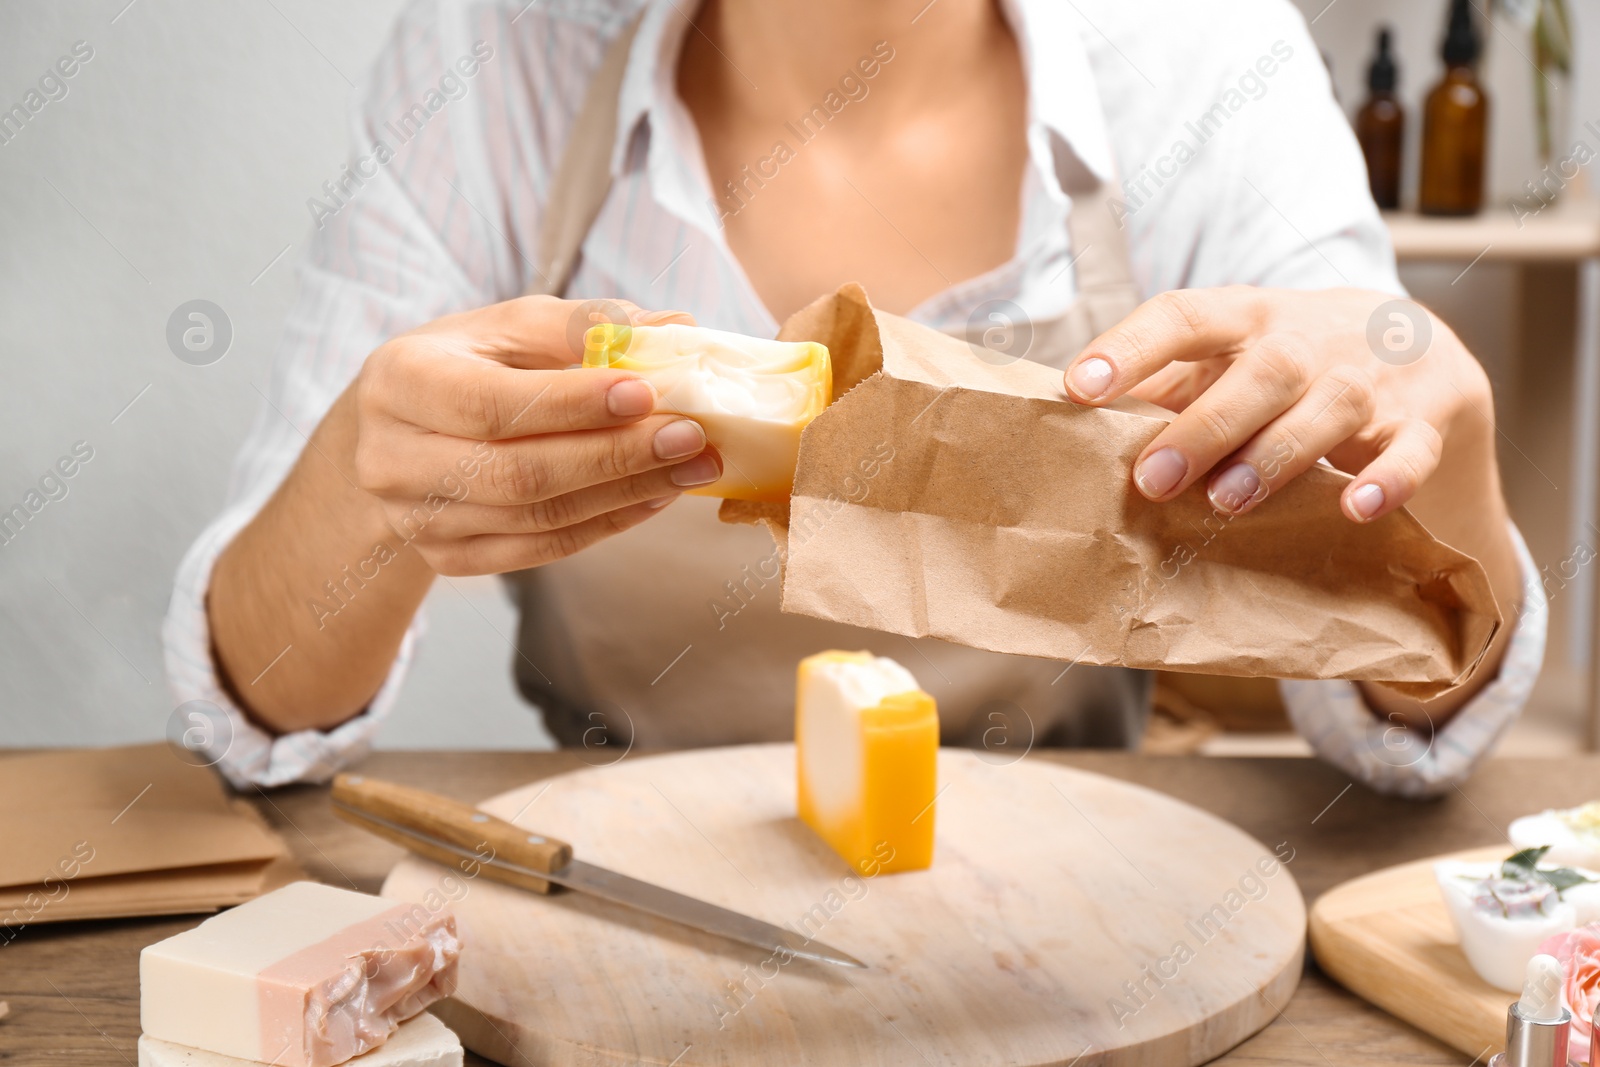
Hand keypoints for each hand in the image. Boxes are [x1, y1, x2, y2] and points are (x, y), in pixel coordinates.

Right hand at [353, 295, 721, 575]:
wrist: (392, 437)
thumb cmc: (461, 367)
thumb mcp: (506, 328)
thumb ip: (584, 325)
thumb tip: (675, 328)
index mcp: (400, 382)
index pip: (491, 405)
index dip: (571, 405)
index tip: (646, 393)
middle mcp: (393, 460)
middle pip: (518, 473)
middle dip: (615, 457)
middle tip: (690, 438)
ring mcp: (419, 521)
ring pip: (538, 518)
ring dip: (625, 493)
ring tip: (690, 466)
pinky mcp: (448, 559)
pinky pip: (542, 549)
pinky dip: (608, 523)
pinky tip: (656, 494)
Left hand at [1061, 286, 1492, 522]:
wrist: (1420, 348)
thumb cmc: (1286, 362)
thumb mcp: (1226, 356)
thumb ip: (1163, 387)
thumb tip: (1075, 433)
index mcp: (1247, 317)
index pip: (1184, 315)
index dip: (1130, 347)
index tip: (1078, 386)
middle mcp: (1310, 339)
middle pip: (1262, 370)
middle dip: (1205, 425)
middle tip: (1151, 478)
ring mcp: (1371, 378)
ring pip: (1330, 407)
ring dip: (1277, 454)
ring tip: (1227, 500)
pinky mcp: (1422, 421)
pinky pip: (1411, 449)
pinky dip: (1390, 478)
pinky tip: (1357, 507)